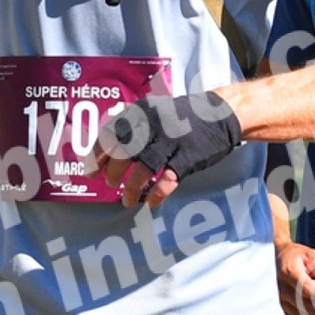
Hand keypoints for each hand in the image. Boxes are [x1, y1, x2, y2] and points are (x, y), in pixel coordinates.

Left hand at [93, 88, 242, 209]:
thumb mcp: (155, 111)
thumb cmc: (183, 117)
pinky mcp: (188, 157)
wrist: (222, 113)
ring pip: (142, 170)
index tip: (91, 171)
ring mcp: (171, 142)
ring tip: (126, 200)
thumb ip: (134, 126)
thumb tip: (108, 152)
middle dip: (113, 173)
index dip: (98, 155)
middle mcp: (153, 125)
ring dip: (131, 189)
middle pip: (123, 153)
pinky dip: (157, 195)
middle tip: (111, 184)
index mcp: (142, 112)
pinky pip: (167, 181)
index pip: (111, 134)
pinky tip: (151, 203)